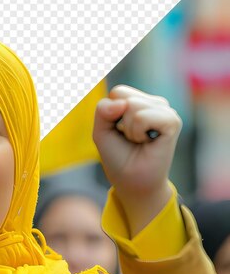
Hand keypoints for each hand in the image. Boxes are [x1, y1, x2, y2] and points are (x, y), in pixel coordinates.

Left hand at [93, 85, 181, 235]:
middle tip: (130, 139)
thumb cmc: (118, 157)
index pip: (118, 92)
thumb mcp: (101, 132)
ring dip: (128, 129)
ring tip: (139, 141)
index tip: (119, 132)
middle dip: (118, 122)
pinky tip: (147, 141)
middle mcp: (154, 104)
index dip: (110, 114)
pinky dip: (137, 132)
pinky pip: (143, 116)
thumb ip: (103, 111)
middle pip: (124, 97)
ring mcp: (165, 111)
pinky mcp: (172, 121)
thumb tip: (122, 103)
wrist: (132, 181)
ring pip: (132, 105)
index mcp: (139, 102)